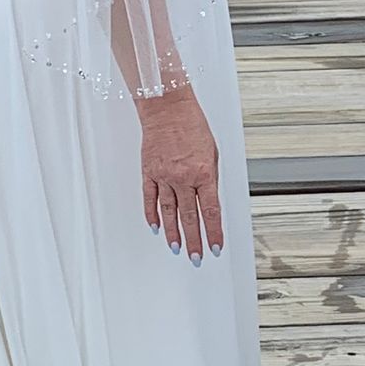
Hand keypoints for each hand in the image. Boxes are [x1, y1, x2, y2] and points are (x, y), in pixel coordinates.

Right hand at [138, 83, 223, 261]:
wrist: (168, 107)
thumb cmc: (192, 125)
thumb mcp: (212, 152)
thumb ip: (211, 177)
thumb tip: (209, 200)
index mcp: (205, 172)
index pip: (211, 210)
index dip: (214, 232)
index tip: (216, 247)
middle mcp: (184, 177)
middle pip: (190, 217)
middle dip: (195, 241)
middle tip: (197, 258)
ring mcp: (164, 176)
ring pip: (169, 212)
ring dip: (174, 233)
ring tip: (177, 249)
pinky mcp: (149, 172)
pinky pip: (150, 199)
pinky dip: (152, 215)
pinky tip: (156, 228)